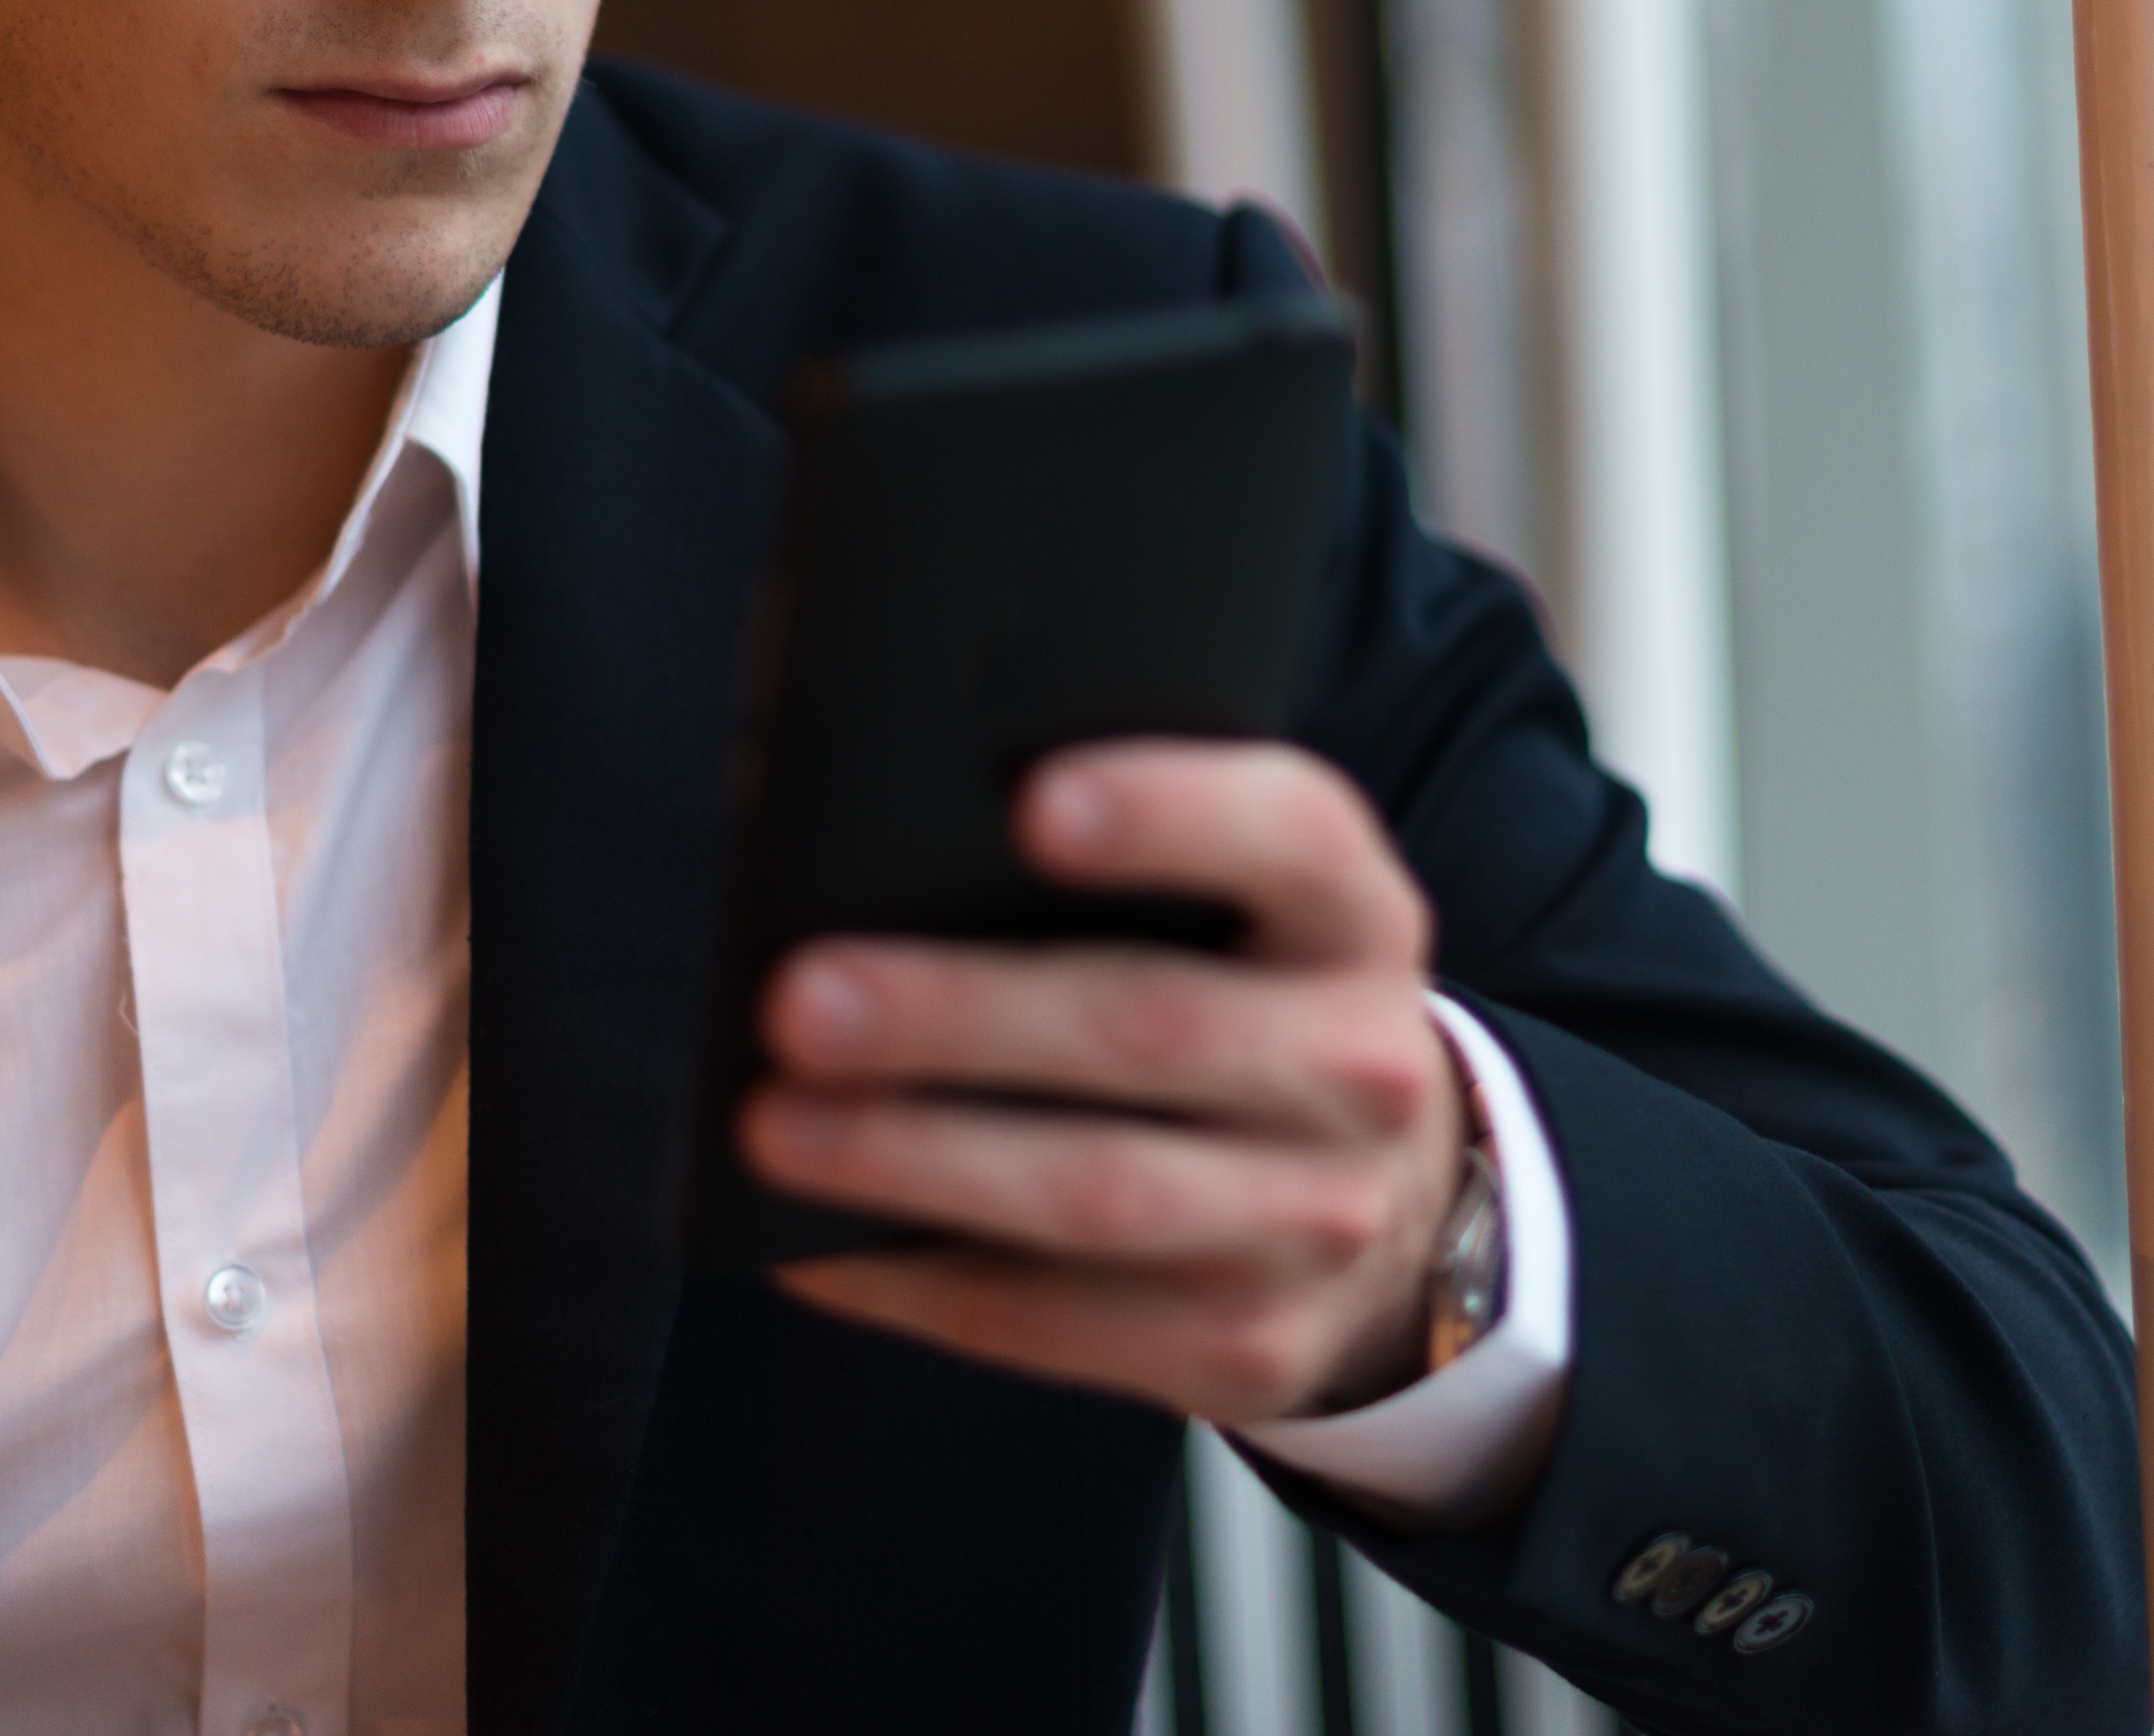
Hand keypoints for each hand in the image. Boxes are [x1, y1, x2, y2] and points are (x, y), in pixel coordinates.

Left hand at [741, 738, 1467, 1424]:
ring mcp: (1319, 1223)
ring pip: (1102, 1195)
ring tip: (771, 1131)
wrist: (1382, 1201)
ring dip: (919, 1163)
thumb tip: (877, 852)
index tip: (1031, 803)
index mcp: (1355, 919)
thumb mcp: (1236, 910)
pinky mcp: (1253, 1351)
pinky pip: (1059, 1325)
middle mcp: (1363, 1068)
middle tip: (798, 1001)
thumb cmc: (1237, 1001)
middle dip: (963, 1016)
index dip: (1173, 812)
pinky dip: (916, 1284)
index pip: (1291, 837)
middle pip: (1157, 1028)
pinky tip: (809, 1246)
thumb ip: (1121, 865)